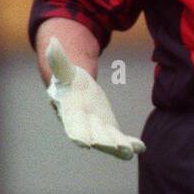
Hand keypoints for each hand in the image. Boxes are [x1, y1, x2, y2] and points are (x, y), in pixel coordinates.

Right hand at [45, 38, 144, 159]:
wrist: (75, 90)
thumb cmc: (68, 80)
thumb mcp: (64, 70)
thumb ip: (59, 60)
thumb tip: (52, 41)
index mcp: (70, 112)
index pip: (72, 124)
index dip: (78, 133)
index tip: (84, 143)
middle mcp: (83, 125)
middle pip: (93, 135)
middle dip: (104, 142)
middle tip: (116, 147)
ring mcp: (97, 130)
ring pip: (108, 140)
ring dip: (119, 146)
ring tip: (129, 151)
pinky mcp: (109, 129)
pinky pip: (120, 138)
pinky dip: (130, 143)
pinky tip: (141, 147)